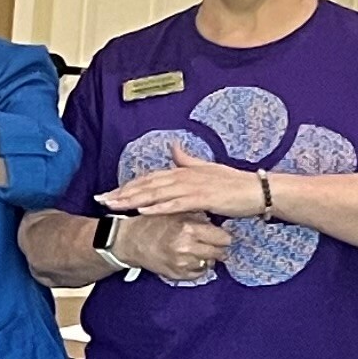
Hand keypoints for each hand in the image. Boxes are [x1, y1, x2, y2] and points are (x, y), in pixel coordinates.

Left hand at [97, 157, 266, 224]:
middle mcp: (184, 176)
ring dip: (135, 200)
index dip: (127, 185)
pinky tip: (144, 212)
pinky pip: (177, 203)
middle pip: (147, 185)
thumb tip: (173, 146)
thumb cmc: (232, 183)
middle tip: (101, 201)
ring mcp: (193, 187)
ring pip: (157, 193)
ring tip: (115, 206)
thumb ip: (187, 159)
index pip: (149, 178)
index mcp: (183, 171)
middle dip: (122, 193)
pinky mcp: (203, 198)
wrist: (257, 190)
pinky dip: (160, 207)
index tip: (108, 193)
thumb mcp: (207, 168)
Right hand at [105, 212, 234, 279]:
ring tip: (195, 249)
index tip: (218, 234)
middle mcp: (186, 247)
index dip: (221, 235)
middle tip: (209, 243)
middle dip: (216, 247)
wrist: (130, 240)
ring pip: (209, 263)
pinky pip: (197, 273)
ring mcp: (181, 263)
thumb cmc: (153, 223)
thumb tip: (218, 220)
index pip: (223, 238)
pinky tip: (187, 258)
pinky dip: (195, 266)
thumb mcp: (177, 212)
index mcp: (188, 229)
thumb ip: (199, 216)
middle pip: (219, 252)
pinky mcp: (176, 274)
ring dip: (205, 257)